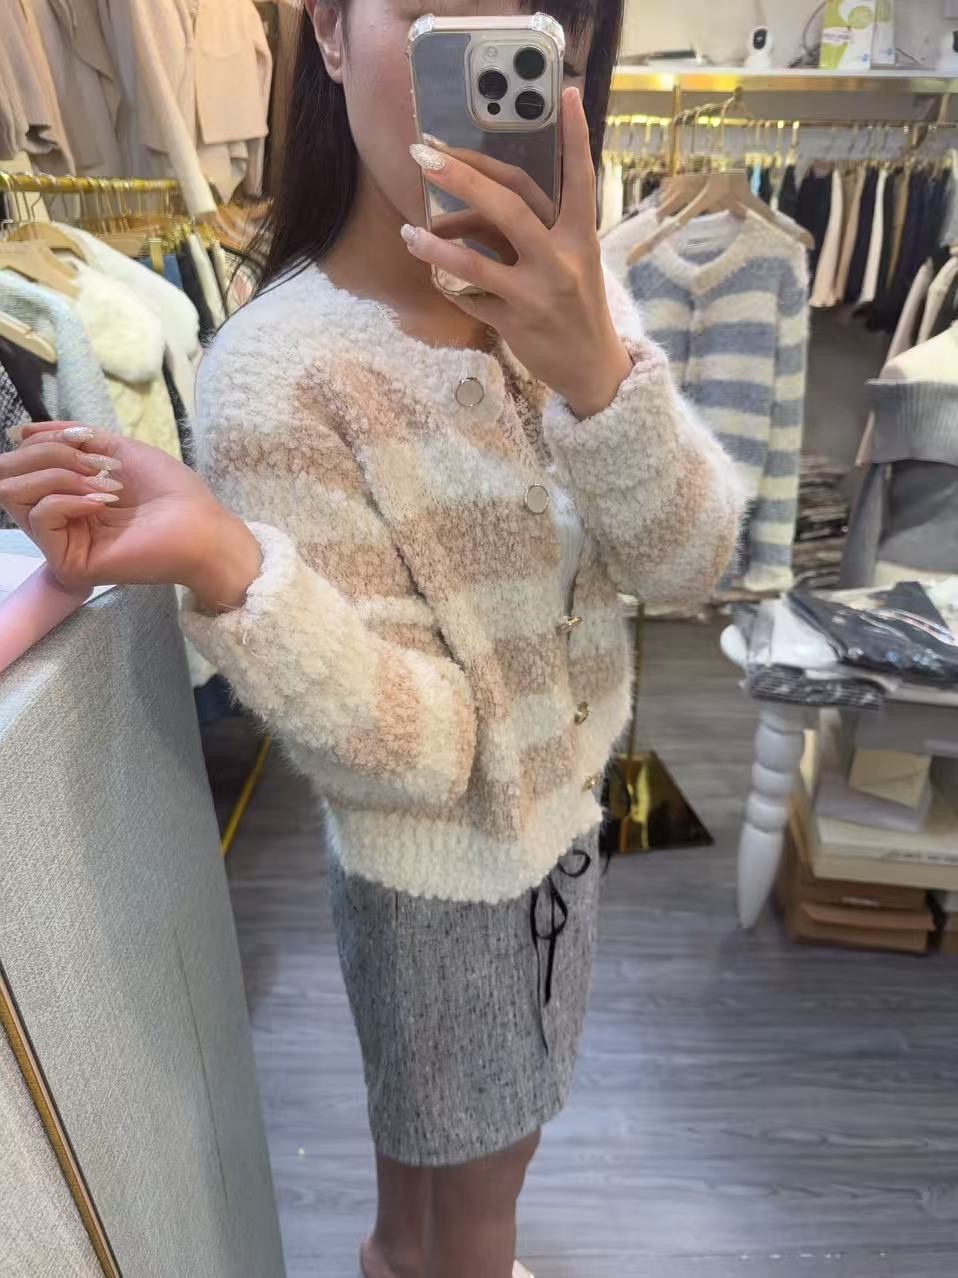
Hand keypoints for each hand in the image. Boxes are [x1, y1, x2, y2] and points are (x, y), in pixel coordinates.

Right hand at [0, 424, 260, 610]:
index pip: (21, 465)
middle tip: (89, 461)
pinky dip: (68, 499)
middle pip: (8, 477)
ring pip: (14, 494)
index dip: (42, 441)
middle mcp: (58, 521)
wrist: (201, 526)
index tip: (83, 440)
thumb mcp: (115, 449)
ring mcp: (61, 544)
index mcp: (68, 496)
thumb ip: (69, 439)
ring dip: (58, 474)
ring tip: (102, 483)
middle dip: (45, 454)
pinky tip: (102, 502)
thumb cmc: (171, 491)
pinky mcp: (67, 562)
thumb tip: (21, 432)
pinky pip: (40, 516)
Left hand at [404, 88, 633, 418]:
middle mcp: (561, 259)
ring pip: (475, 260)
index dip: (575, 137)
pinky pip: (471, 297)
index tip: (566, 94)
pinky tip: (435, 275)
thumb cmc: (575, 305)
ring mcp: (537, 293)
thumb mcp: (573, 259)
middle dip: (462, 176)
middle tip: (424, 153)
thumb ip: (538, 227)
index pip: (576, 178)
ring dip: (435, 243)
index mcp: (579, 236)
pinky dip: (450, 285)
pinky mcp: (516, 323)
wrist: (591, 366)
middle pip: (508, 207)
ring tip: (408, 233)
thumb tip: (478, 198)